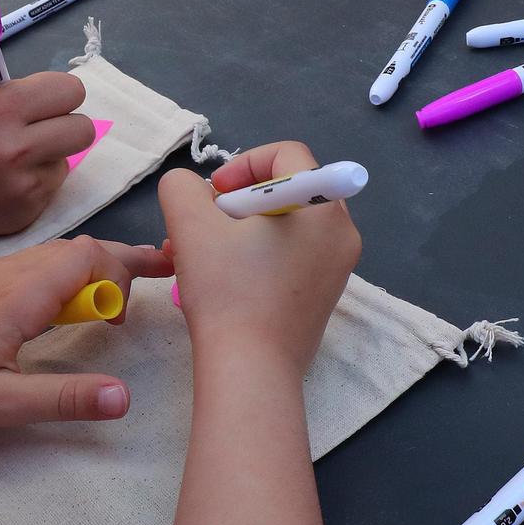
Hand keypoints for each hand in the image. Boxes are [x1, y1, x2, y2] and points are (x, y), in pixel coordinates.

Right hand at [0, 72, 95, 252]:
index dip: (58, 95)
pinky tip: (0, 184)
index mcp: (0, 107)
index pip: (69, 91)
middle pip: (82, 129)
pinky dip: (32, 183)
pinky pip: (50, 189)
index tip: (45, 102)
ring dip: (46, 157)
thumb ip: (12, 96)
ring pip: (66, 161)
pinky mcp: (23, 214)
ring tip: (9, 160)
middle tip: (40, 129)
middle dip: (64, 125)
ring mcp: (22, 185)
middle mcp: (16, 147)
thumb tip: (59, 97)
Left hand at [0, 237, 173, 433]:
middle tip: (161, 273)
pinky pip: (26, 267)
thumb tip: (124, 397)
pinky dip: (59, 278)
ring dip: (89, 270)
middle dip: (119, 262)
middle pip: (74, 250)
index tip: (139, 302)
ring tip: (118, 296)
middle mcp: (2, 274)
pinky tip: (60, 308)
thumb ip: (62, 399)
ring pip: (50, 257)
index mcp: (16, 295)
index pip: (87, 257)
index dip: (124, 270)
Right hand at [158, 141, 360, 375]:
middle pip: (287, 191)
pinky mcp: (325, 297)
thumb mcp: (189, 224)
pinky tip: (223, 280)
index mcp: (322, 205)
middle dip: (238, 201)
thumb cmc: (226, 292)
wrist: (250, 369)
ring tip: (201, 255)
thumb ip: (182, 186)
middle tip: (204, 225)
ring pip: (286, 226)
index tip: (212, 194)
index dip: (242, 164)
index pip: (286, 155)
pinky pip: (292, 257)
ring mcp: (338, 268)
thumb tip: (194, 190)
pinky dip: (258, 257)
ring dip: (241, 231)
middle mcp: (342, 232)